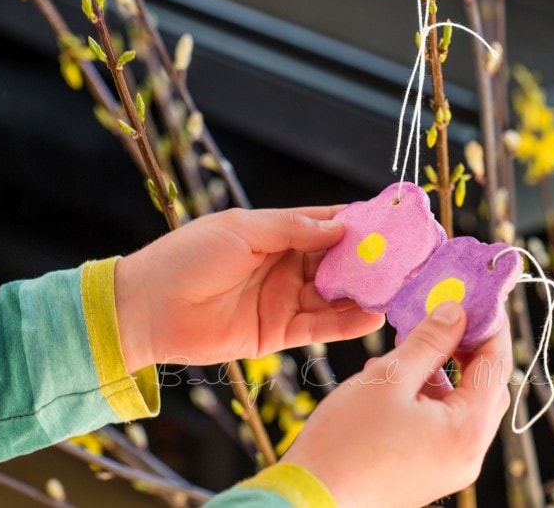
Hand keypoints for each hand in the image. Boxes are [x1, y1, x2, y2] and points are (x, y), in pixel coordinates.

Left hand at [115, 207, 385, 371]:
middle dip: (369, 261)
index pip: (326, 224)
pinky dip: (346, 323)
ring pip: (334, 296)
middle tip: (406, 261)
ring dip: (364, 293)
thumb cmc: (188, 257)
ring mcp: (283, 299)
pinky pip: (320, 328)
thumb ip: (292, 229)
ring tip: (398, 291)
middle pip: (337, 261)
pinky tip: (372, 317)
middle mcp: (285, 265)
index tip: (392, 221)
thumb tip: (340, 227)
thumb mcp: (242, 230)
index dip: (358, 222)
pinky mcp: (278, 332)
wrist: (147, 309)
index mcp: (275, 233)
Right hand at [281, 302, 512, 507]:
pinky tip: (395, 382)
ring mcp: (449, 468)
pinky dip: (428, 397)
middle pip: (485, 387)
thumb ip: (429, 341)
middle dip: (467, 349)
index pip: (497, 364)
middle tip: (443, 318)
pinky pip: (442, 425)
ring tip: (408, 348)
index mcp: (467, 430)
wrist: (311, 500)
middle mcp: (468, 454)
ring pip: (461, 406)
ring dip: (442, 372)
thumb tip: (457, 312)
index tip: (477, 297)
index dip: (490, 326)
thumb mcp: (389, 377)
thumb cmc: (346, 442)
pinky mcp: (429, 473)